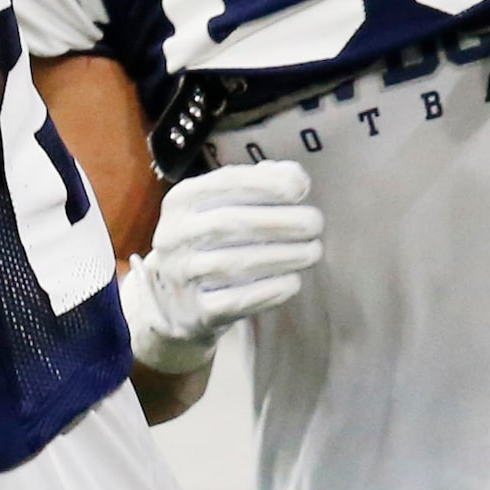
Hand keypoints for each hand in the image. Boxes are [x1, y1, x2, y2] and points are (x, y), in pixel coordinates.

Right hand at [121, 159, 321, 374]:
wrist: (176, 302)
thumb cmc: (211, 243)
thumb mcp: (220, 206)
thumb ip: (257, 184)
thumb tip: (294, 177)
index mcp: (180, 202)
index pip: (222, 184)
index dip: (264, 184)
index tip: (300, 189)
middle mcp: (173, 236)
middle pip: (228, 223)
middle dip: (280, 221)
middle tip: (315, 224)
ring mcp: (180, 275)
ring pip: (233, 263)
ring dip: (281, 256)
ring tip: (312, 251)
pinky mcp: (195, 312)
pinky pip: (235, 301)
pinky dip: (269, 291)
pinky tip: (293, 282)